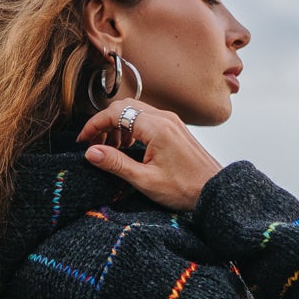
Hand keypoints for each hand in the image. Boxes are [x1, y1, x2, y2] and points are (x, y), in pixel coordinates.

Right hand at [75, 100, 223, 210]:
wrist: (215, 191)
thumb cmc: (185, 189)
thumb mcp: (145, 180)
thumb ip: (116, 164)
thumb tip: (91, 152)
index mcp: (157, 128)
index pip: (116, 113)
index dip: (94, 125)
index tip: (84, 140)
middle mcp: (165, 118)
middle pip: (124, 107)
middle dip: (104, 123)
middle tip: (94, 145)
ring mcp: (171, 122)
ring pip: (135, 112)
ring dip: (117, 126)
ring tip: (110, 150)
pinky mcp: (175, 128)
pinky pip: (147, 119)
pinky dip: (131, 129)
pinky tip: (128, 148)